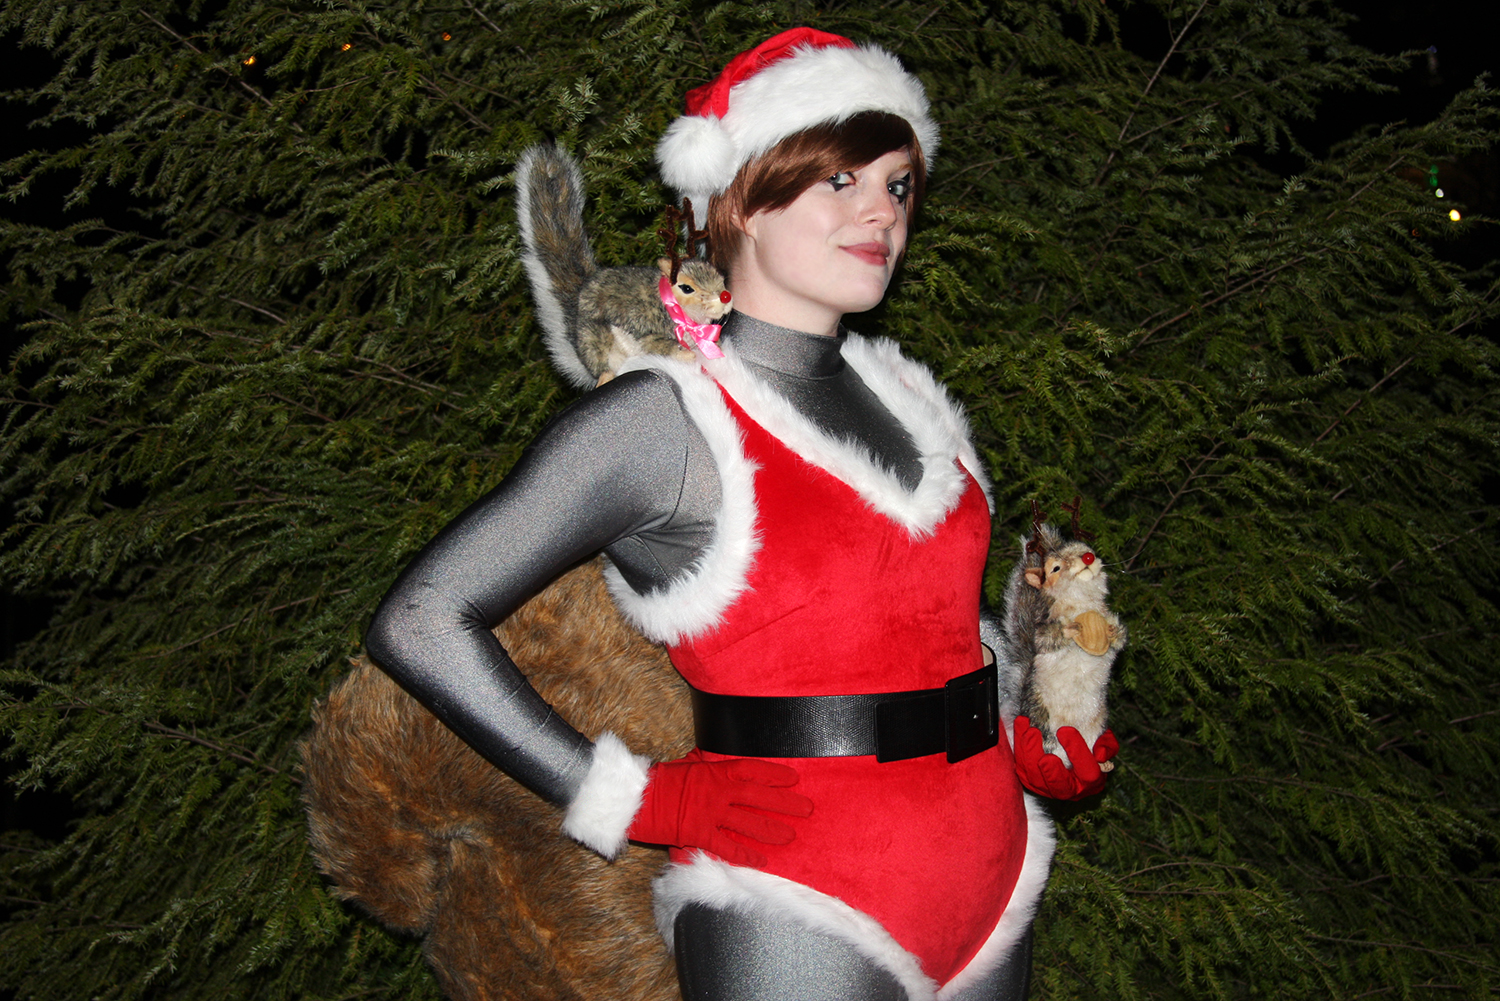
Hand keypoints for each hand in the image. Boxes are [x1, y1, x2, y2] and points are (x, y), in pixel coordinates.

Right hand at [627, 755, 813, 866]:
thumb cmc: (661, 780)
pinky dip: (745, 855)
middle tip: (806, 809)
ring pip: (748, 823)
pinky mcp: (699, 834)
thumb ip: (709, 767)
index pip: (752, 770)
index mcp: (715, 771)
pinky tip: (760, 861)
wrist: (636, 799)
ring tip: (790, 835)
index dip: (775, 774)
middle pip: (759, 797)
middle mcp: (718, 792)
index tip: (794, 779)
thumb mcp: (689, 765)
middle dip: (785, 803)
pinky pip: (727, 847)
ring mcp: (710, 814)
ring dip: (771, 830)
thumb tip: (725, 766)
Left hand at [1012, 716, 1118, 799]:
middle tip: (1041, 739)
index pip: (1089, 773)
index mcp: (1092, 782)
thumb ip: (1107, 745)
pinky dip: (1019, 748)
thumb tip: (1100, 755)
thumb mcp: (1104, 740)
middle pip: (1059, 786)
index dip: (1078, 752)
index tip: (1065, 730)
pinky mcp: (1031, 782)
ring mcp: (1048, 788)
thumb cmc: (1090, 742)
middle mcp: (1071, 790)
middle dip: (1050, 766)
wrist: (1068, 743)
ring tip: (1029, 730)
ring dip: (1029, 753)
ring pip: (1035, 780)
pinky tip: (1021, 726)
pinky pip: (1022, 770)